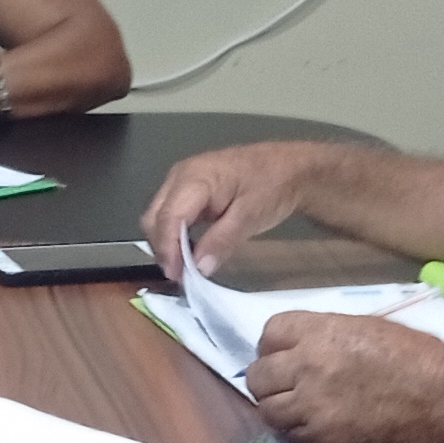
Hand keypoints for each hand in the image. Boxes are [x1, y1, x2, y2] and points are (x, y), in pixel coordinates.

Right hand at [143, 141, 332, 279]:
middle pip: (154, 217)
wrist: (289, 167)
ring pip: (157, 217)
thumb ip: (221, 241)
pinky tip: (188, 250)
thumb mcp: (251, 216)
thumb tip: (198, 267)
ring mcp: (181, 180)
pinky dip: (173, 235)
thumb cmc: (273, 185)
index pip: (168, 216)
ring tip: (184, 267)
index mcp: (195, 177)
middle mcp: (180, 175)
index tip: (177, 275)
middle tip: (180, 276)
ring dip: (166, 244)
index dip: (168, 249)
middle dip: (162, 249)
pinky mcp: (186, 189)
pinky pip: (169, 214)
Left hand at [242, 314, 443, 442]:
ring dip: (281, 409)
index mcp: (322, 333)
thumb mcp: (370, 329)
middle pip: (258, 375)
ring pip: (269, 411)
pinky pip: (293, 438)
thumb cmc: (421, 359)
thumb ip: (329, 335)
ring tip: (302, 409)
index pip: (270, 333)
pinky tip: (321, 428)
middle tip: (288, 385)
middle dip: (270, 379)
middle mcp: (308, 368)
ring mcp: (313, 408)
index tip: (286, 355)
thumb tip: (303, 347)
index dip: (276, 345)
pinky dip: (301, 434)